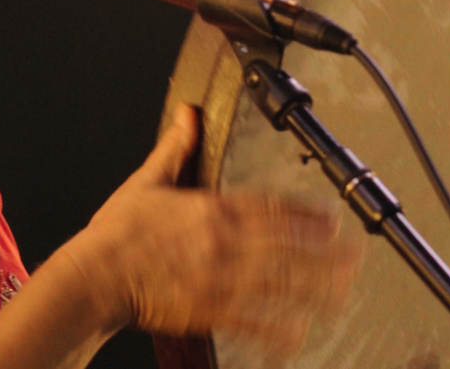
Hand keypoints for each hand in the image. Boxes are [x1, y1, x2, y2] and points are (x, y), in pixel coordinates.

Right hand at [56, 105, 362, 360]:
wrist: (94, 278)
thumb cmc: (115, 234)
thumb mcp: (145, 182)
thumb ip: (175, 149)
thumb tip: (188, 115)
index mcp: (211, 208)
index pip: (272, 206)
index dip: (308, 212)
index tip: (332, 216)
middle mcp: (224, 243)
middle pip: (289, 245)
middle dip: (327, 251)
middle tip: (355, 256)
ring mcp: (221, 280)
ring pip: (282, 284)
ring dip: (316, 289)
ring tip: (342, 293)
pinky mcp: (210, 311)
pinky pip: (254, 323)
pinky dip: (278, 331)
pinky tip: (298, 335)